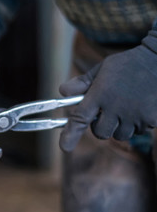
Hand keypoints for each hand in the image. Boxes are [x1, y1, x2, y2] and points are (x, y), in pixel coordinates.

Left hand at [59, 31, 156, 151]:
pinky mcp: (149, 119)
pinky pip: (137, 131)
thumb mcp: (102, 69)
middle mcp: (115, 107)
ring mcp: (133, 115)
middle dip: (99, 127)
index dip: (70, 134)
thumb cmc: (128, 64)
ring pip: (118, 135)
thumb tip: (63, 91)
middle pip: (100, 133)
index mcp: (100, 93)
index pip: (80, 118)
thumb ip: (83, 83)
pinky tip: (138, 108)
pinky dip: (135, 125)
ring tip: (124, 109)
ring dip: (118, 127)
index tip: (64, 147)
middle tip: (105, 114)